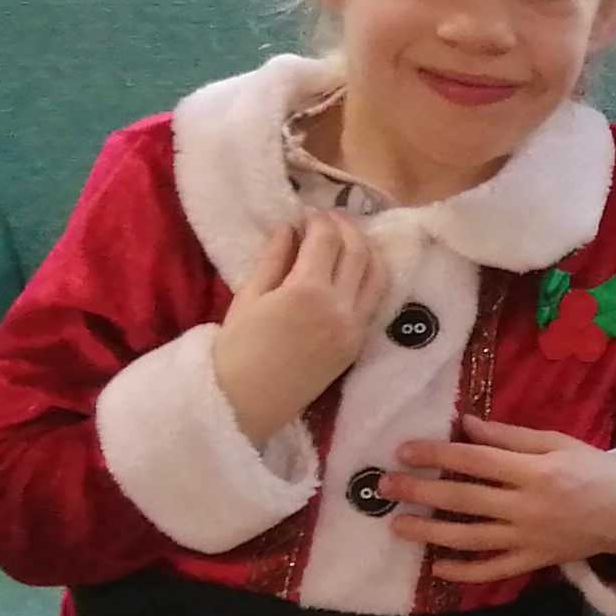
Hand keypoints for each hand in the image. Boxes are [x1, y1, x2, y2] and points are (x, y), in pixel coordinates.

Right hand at [211, 213, 393, 440]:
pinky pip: (375, 301)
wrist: (245, 402)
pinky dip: (371, 277)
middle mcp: (341, 307)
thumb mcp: (249, 296)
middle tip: (328, 220)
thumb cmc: (236, 349)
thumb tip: (292, 228)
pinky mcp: (358, 344)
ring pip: (378, 275)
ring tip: (345, 240)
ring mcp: (355, 327)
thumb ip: (274, 258)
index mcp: (308, 291)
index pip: (328, 240)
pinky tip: (354, 270)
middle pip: (359, 251)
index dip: (320, 220)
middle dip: (346, 228)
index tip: (307, 214)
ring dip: (366, 249)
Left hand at [381, 418, 615, 583]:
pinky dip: (464, 572)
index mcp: (535, 471)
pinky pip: (494, 570)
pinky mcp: (535, 561)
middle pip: (463, 498)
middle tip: (384, 485)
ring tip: (397, 526)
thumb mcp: (557, 443)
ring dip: (430, 533)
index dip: (436, 455)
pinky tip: (437, 567)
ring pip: (470, 538)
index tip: (404, 450)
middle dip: (420, 491)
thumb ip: (509, 437)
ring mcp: (530, 538)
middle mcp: (528, 507)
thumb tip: (463, 426)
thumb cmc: (595, 469)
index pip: (475, 461)